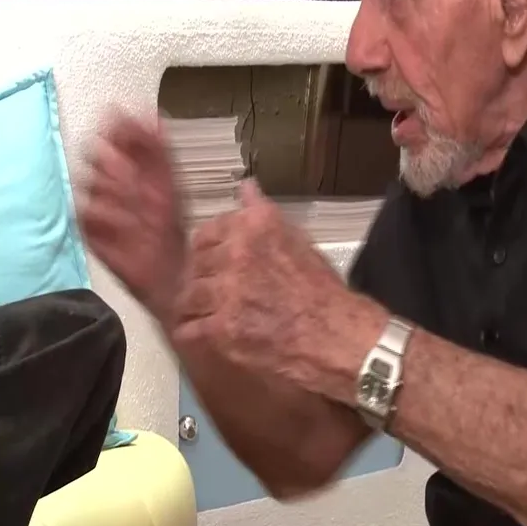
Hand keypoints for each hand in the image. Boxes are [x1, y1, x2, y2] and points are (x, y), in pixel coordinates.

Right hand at [79, 112, 187, 324]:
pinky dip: (111, 215)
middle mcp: (111, 182)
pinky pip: (88, 211)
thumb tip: (155, 116)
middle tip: (137, 175)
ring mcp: (98, 204)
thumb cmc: (173, 228)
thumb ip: (161, 152)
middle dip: (117, 161)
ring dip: (119, 189)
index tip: (128, 125)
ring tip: (142, 204)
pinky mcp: (88, 229)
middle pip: (95, 153)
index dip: (121, 127)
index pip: (116, 134)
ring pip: (91, 180)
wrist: (170, 270)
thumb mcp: (173, 186)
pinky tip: (131, 224)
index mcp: (132, 167)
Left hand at [171, 181, 381, 496]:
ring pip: (188, 295)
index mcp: (256, 226)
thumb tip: (247, 187)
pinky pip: (188, 327)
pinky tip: (213, 334)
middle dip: (205, 277)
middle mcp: (236, 253)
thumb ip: (264, 215)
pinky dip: (198, 332)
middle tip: (222, 292)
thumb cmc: (324, 292)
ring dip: (199, 306)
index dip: (212, 248)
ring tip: (217, 314)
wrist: (338, 338)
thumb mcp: (300, 241)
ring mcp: (225, 292)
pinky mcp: (219, 329)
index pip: (209, 231)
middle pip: (195, 263)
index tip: (220, 260)